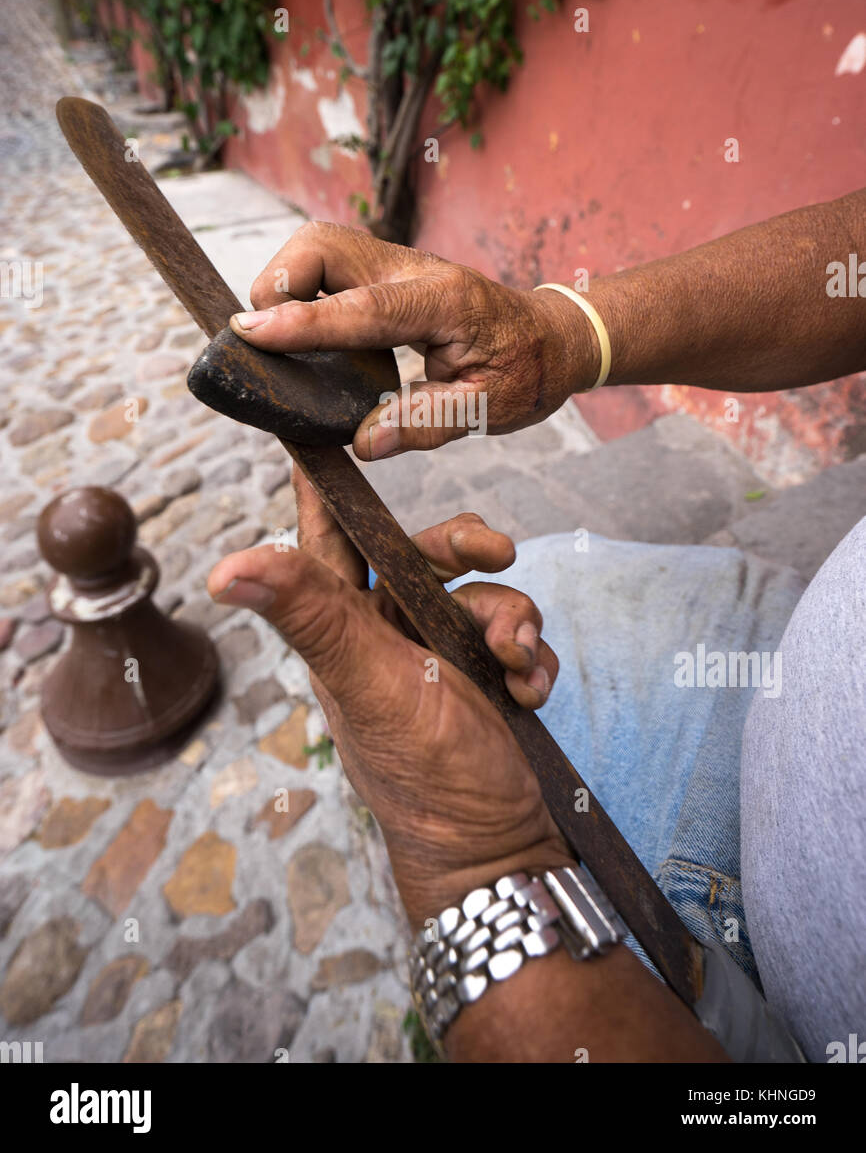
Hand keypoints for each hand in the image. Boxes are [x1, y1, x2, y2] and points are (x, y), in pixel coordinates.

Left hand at [207, 472, 569, 928]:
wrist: (503, 847)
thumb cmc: (424, 774)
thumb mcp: (369, 684)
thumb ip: (311, 617)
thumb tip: (224, 567)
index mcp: (344, 629)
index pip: (327, 538)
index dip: (325, 486)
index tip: (323, 428)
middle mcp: (388, 635)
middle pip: (425, 552)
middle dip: (467, 548)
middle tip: (502, 549)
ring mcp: (442, 656)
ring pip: (482, 590)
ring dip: (513, 617)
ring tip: (521, 659)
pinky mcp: (489, 678)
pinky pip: (517, 634)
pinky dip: (532, 655)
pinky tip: (534, 689)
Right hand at [228, 220, 597, 459]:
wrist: (551, 336)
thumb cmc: (525, 372)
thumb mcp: (491, 410)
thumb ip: (427, 424)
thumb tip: (363, 443)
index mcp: (444, 303)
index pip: (362, 309)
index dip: (303, 323)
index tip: (250, 333)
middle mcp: (415, 271)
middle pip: (322, 245)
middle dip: (279, 282)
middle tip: (268, 341)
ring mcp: (397, 263)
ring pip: (318, 244)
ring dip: (284, 282)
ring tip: (282, 338)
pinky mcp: (384, 270)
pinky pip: (327, 263)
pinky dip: (301, 288)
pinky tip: (304, 331)